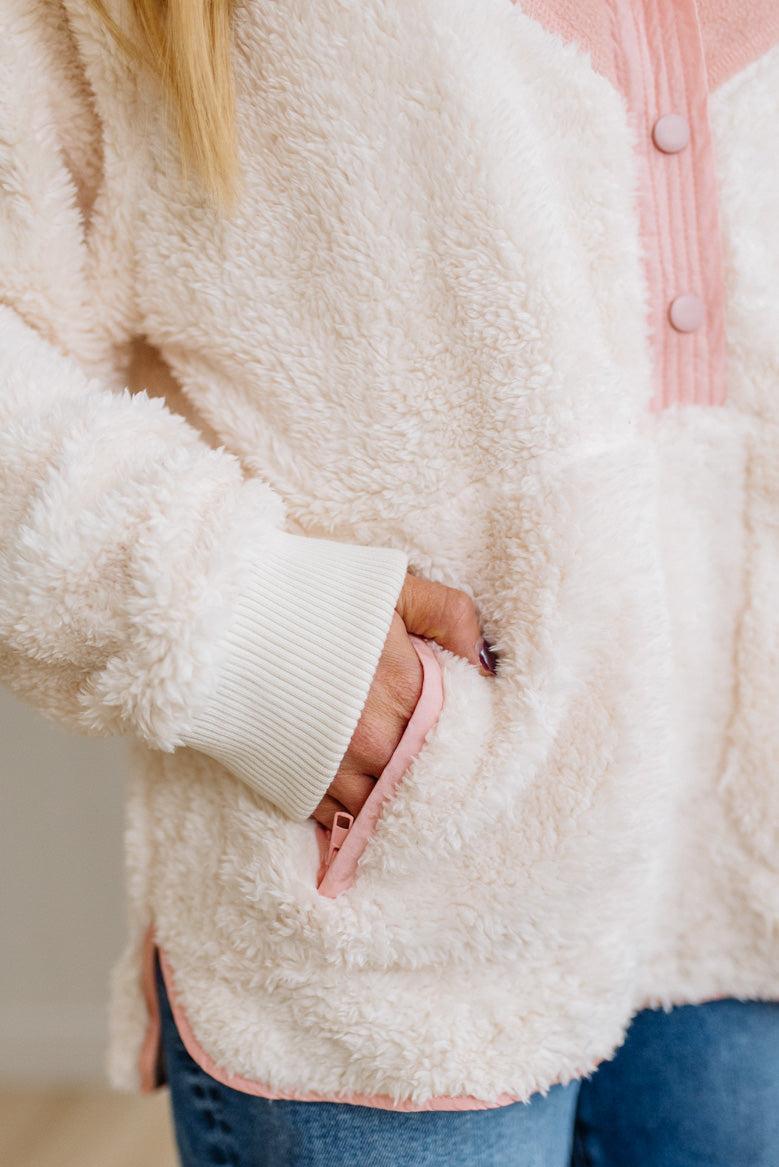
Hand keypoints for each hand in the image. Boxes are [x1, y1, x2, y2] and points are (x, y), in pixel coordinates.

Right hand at [313, 573, 496, 826]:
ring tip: (393, 785)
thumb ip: (451, 616)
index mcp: (406, 691)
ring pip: (385, 806)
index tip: (461, 736)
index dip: (463, 738)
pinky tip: (357, 796)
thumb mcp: (394, 586)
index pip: (459, 735)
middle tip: (432, 769)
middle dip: (428, 773)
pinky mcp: (299, 787)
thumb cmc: (310, 595)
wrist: (224, 620)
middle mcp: (377, 741)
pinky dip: (352, 812)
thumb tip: (485, 664)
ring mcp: (337, 770)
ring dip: (392, 797)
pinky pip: (340, 820)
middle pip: (423, 777)